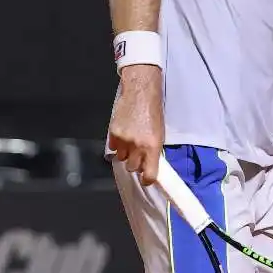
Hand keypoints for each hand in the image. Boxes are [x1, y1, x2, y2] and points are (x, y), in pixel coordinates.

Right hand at [107, 65, 164, 184]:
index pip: (149, 173)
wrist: (141, 93)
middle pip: (132, 168)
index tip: (147, 179)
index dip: (147, 179)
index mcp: (153, 146)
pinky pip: (113, 148)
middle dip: (135, 163)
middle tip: (139, 155)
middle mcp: (137, 146)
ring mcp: (123, 140)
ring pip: (121, 159)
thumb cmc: (154, 111)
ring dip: (125, 154)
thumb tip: (149, 163)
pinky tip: (123, 136)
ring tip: (131, 143)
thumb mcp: (160, 132)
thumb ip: (154, 149)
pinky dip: (117, 146)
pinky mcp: (113, 134)